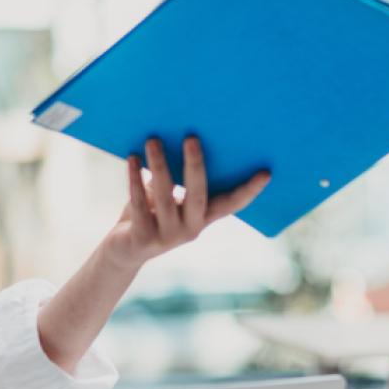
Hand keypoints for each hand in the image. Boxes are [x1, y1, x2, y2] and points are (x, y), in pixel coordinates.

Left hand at [102, 136, 269, 270]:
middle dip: (195, 165)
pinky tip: (133, 158)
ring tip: (153, 139)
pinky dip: (135, 179)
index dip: (249, 190)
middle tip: (192, 136)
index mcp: (202, 217)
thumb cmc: (149, 215)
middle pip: (198, 195)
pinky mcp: (144, 238)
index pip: (231, 204)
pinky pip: (140, 204)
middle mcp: (190, 229)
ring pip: (166, 197)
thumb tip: (182, 139)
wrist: (123, 252)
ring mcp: (168, 236)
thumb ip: (174, 178)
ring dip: (160, 165)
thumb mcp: (166, 197)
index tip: (266, 172)